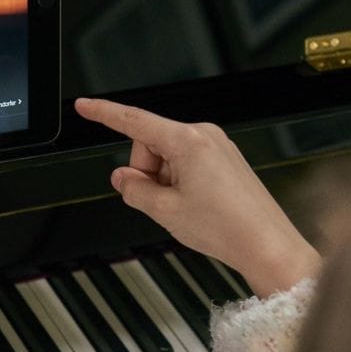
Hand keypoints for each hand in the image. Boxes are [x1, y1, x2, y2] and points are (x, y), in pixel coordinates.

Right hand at [74, 98, 319, 296]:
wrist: (266, 245)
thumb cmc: (227, 227)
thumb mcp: (164, 211)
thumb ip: (134, 189)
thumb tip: (122, 178)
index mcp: (188, 141)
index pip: (134, 121)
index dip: (104, 113)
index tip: (84, 106)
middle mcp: (205, 136)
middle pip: (150, 144)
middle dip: (146, 172)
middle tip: (160, 201)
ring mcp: (217, 146)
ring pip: (167, 156)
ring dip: (164, 181)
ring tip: (184, 207)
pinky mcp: (224, 159)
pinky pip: (186, 163)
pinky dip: (180, 182)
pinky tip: (195, 205)